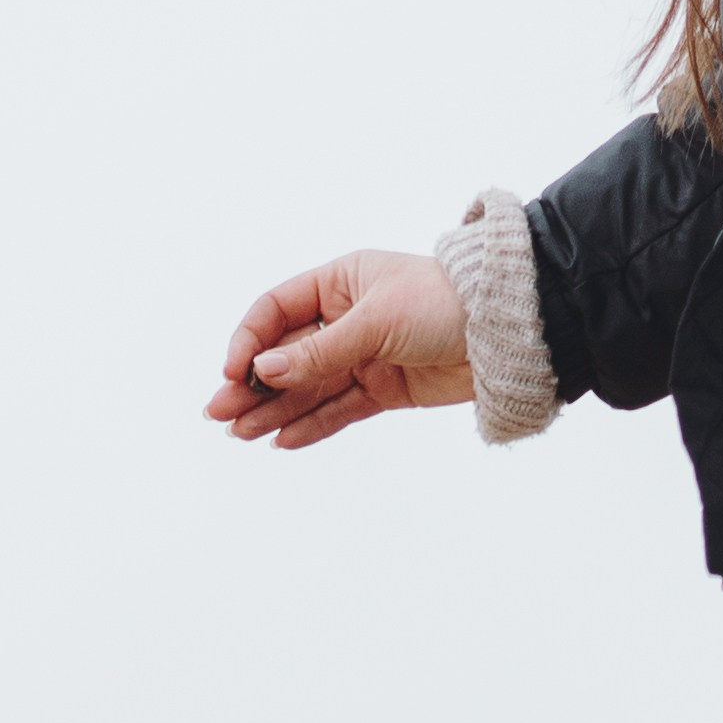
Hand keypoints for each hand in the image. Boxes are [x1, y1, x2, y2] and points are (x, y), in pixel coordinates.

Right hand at [205, 250, 471, 449]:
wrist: (504, 333)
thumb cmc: (445, 303)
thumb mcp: (375, 321)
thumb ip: (319, 351)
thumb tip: (264, 372)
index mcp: (340, 282)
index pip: (276, 311)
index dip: (250, 342)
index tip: (234, 373)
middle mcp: (345, 318)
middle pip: (285, 356)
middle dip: (252, 386)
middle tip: (218, 414)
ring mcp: (362, 356)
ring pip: (307, 388)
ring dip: (273, 411)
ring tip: (240, 434)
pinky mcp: (381, 390)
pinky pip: (336, 410)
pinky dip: (309, 426)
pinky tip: (280, 441)